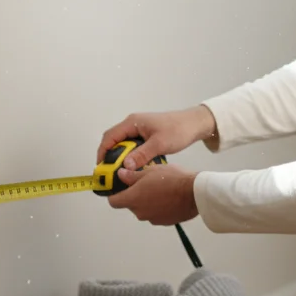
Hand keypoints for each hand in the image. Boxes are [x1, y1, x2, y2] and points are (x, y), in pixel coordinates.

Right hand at [98, 105, 217, 170]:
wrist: (194, 124)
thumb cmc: (178, 130)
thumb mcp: (159, 144)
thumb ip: (141, 155)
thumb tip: (125, 166)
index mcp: (132, 123)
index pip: (110, 137)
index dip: (102, 152)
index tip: (101, 167)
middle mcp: (133, 124)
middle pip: (114, 140)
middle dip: (109, 156)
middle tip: (109, 172)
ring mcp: (139, 129)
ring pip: (123, 144)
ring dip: (120, 157)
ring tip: (119, 172)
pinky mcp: (146, 135)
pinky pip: (132, 146)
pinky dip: (130, 156)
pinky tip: (133, 167)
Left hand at [107, 162, 199, 225]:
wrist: (194, 192)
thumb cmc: (172, 179)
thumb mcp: (149, 171)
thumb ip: (132, 176)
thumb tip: (121, 175)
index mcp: (133, 199)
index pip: (113, 201)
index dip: (115, 194)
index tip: (120, 188)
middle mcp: (140, 212)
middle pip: (130, 205)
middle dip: (135, 195)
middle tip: (145, 183)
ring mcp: (153, 219)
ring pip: (144, 209)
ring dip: (148, 201)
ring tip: (160, 189)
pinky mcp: (164, 222)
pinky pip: (156, 214)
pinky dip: (159, 207)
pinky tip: (169, 197)